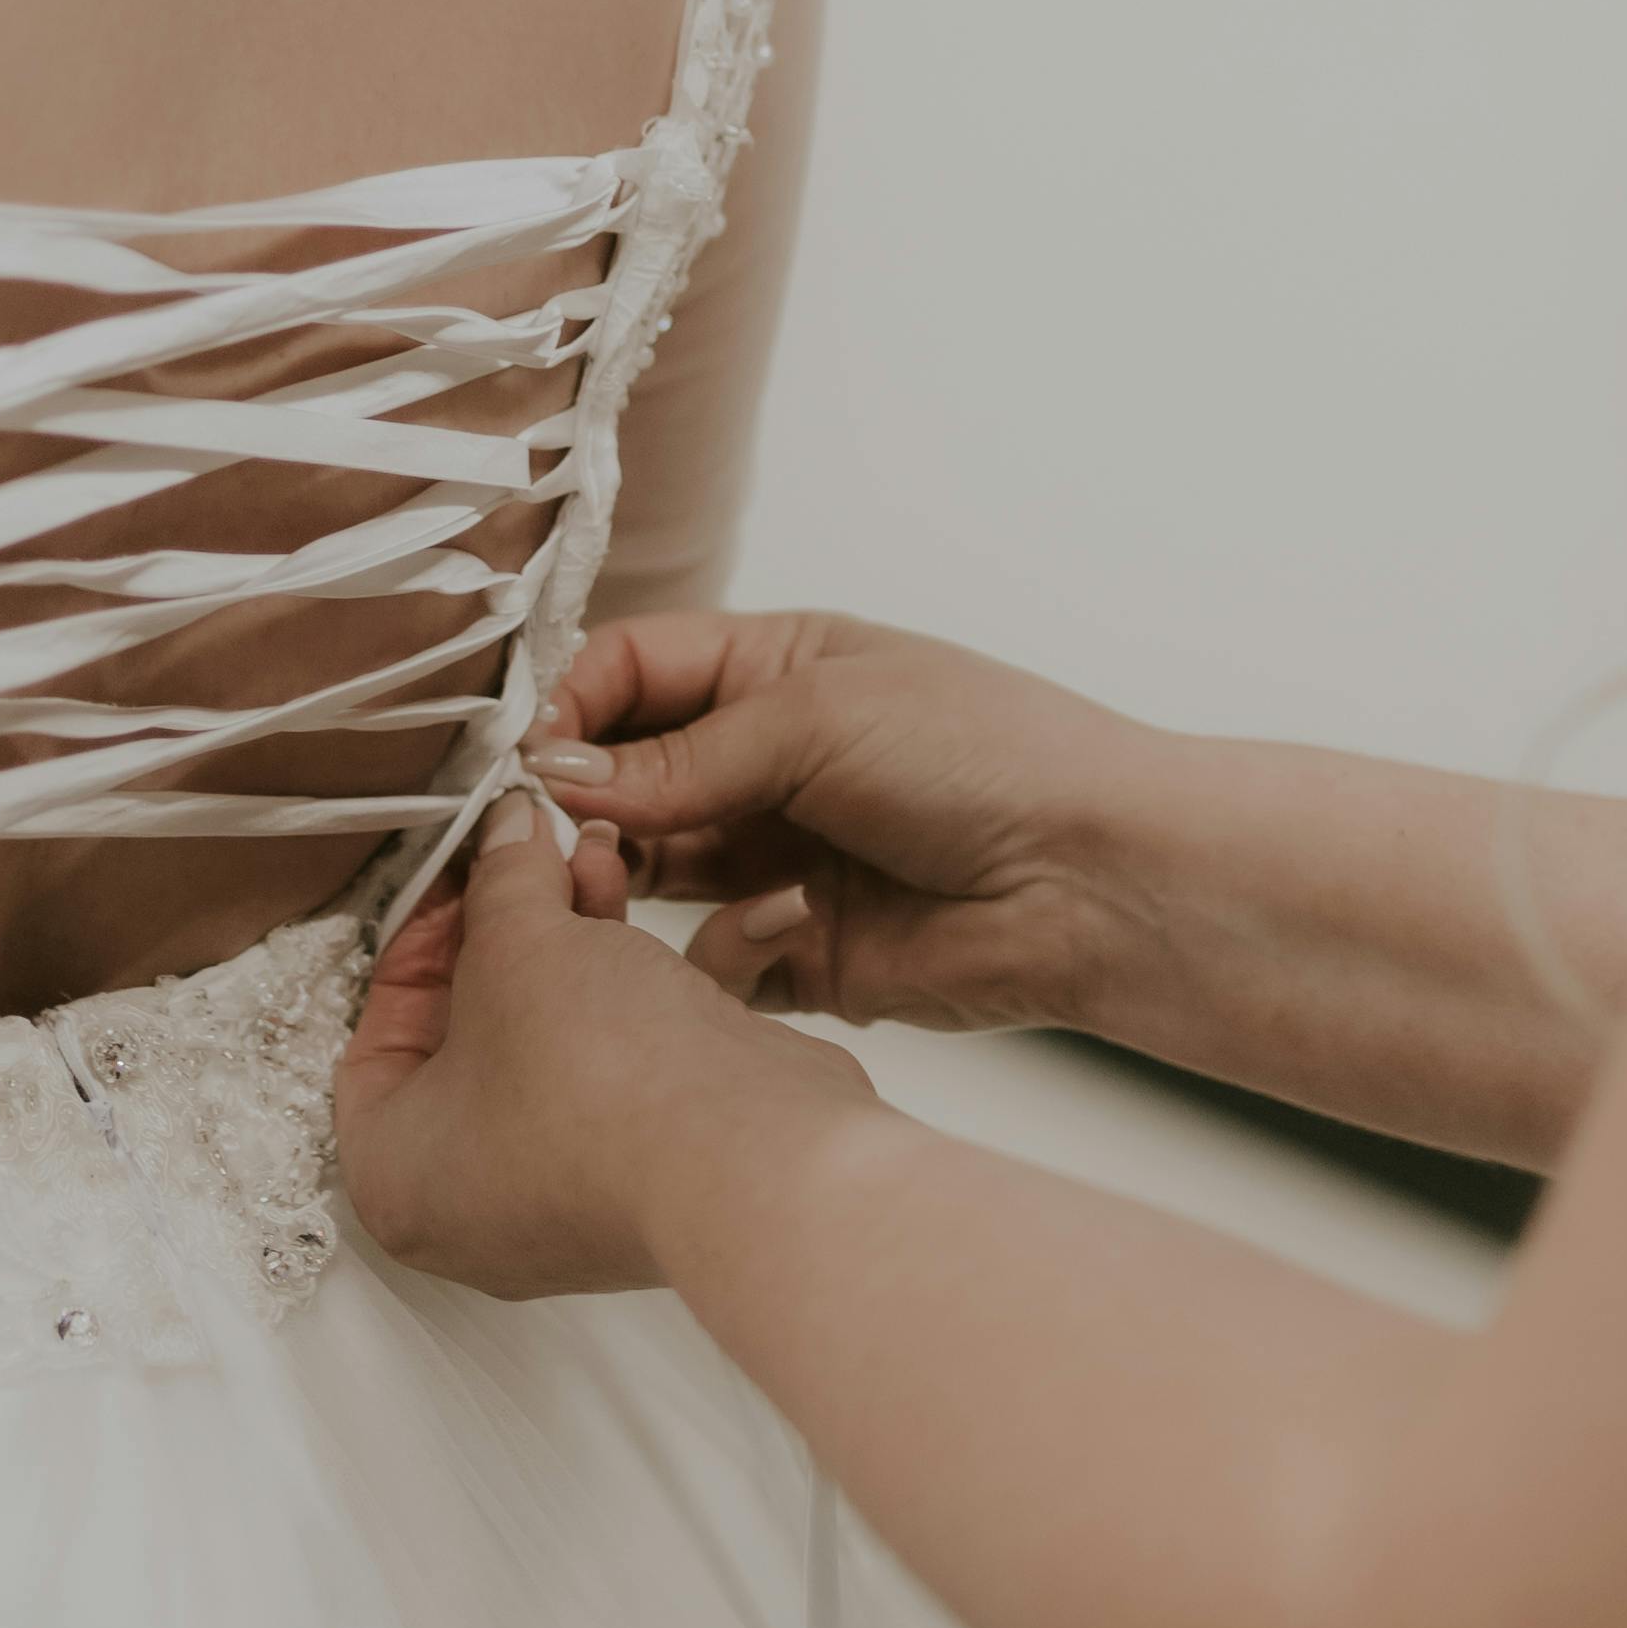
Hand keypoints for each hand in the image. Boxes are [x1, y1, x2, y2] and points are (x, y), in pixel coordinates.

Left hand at [337, 792, 865, 1295]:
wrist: (751, 1156)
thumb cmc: (598, 1079)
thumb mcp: (517, 943)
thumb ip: (501, 879)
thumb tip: (505, 835)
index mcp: (394, 1178)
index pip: (374, 1040)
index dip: (414, 938)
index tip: (456, 875)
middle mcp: (471, 1209)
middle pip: (466, 1036)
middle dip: (505, 927)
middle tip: (523, 855)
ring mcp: (565, 1201)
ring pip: (546, 1045)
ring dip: (568, 943)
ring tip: (591, 857)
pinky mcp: (647, 1178)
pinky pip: (611, 1072)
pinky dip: (618, 994)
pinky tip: (632, 912)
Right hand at [525, 608, 1126, 1031]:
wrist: (1094, 881)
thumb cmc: (984, 758)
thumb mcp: (815, 721)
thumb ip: (678, 756)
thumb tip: (554, 773)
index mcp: (779, 670)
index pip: (632, 669)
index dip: (573, 705)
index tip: (532, 754)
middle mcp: (770, 762)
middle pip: (628, 773)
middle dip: (586, 800)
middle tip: (563, 832)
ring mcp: (781, 857)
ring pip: (652, 868)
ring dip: (624, 877)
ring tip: (618, 882)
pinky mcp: (800, 951)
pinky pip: (710, 958)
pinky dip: (715, 953)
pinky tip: (768, 930)